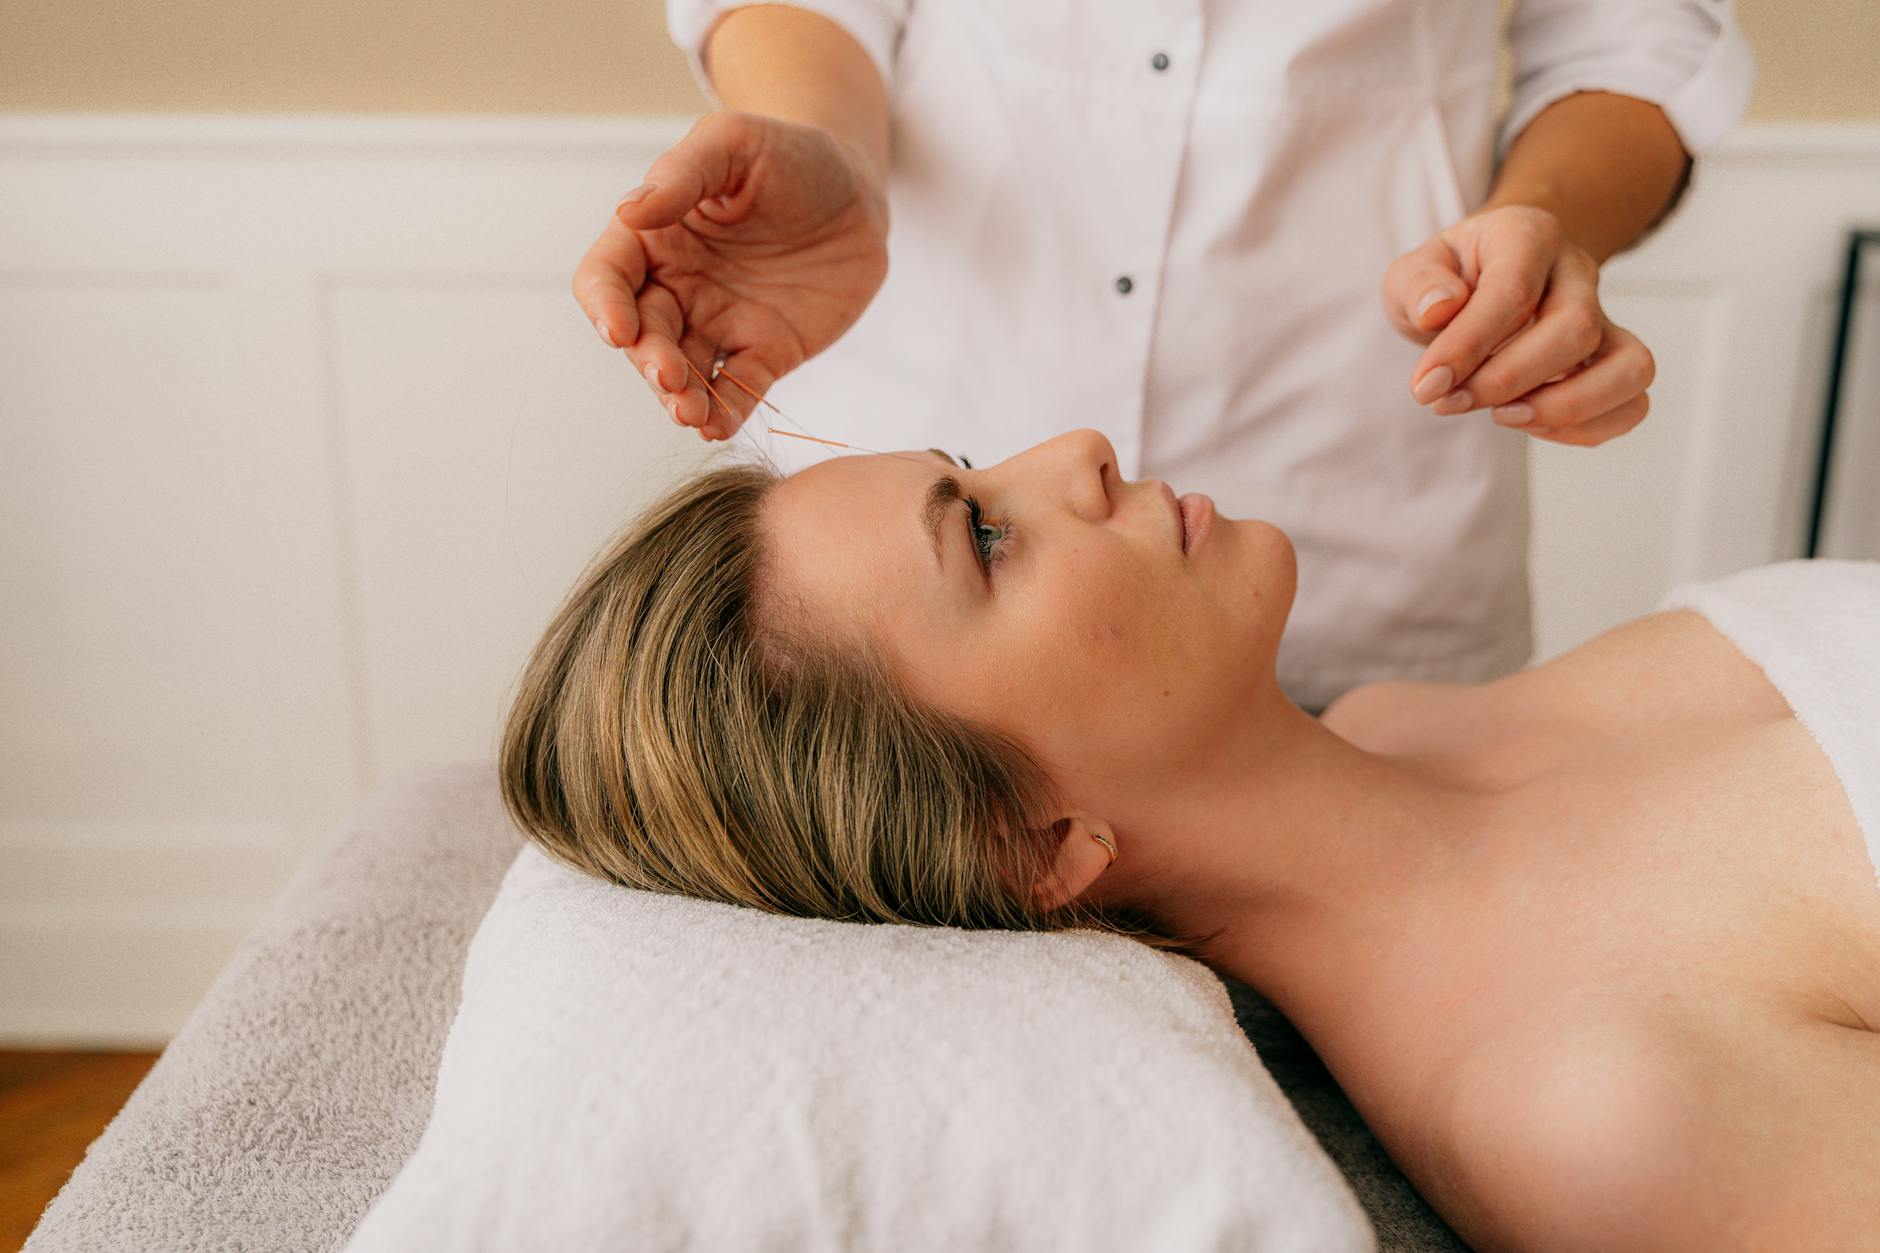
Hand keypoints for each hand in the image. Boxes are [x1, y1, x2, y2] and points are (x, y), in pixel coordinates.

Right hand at [574, 110, 889, 440]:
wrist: (856, 191)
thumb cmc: (787, 155)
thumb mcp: (733, 144)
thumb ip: (683, 175)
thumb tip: (629, 211)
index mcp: (654, 237)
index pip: (606, 278)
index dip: (604, 306)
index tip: (619, 328)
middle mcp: (677, 287)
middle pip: (643, 335)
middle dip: (650, 361)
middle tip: (670, 377)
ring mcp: (719, 324)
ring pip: (684, 373)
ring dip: (680, 398)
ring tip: (691, 414)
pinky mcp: (766, 352)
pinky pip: (738, 390)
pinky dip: (726, 413)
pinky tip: (717, 428)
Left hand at [1382, 205, 1655, 446]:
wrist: (1481, 282)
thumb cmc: (1447, 281)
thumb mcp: (1412, 271)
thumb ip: (1417, 284)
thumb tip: (1439, 308)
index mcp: (1527, 236)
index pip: (1513, 291)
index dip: (1468, 346)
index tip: (1426, 385)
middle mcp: (1577, 272)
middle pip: (1576, 329)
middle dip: (1507, 380)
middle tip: (1449, 401)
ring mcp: (1604, 318)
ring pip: (1629, 366)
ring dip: (1565, 407)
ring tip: (1503, 416)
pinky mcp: (1612, 360)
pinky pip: (1632, 402)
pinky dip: (1586, 427)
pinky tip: (1530, 423)